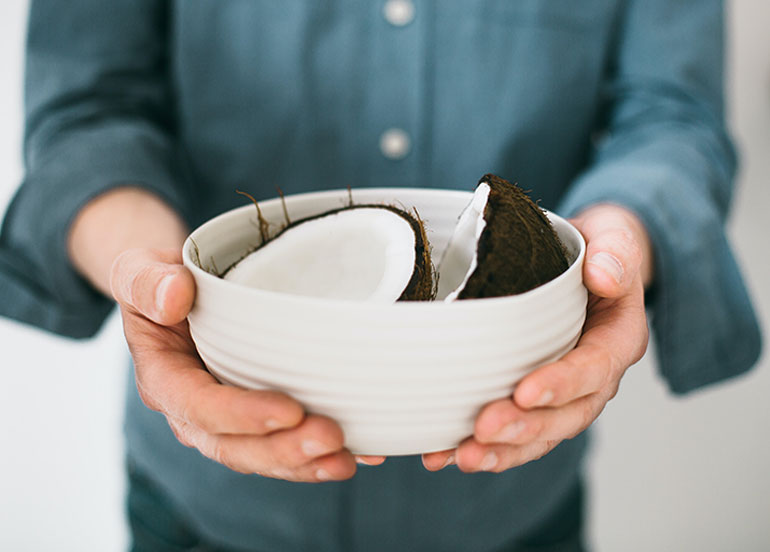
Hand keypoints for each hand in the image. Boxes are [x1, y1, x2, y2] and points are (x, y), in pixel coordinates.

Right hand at [110, 247, 382, 480]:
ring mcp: (226, 420)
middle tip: (331, 439)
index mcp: (164, 379)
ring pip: (262, 454)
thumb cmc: (160, 282)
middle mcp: (193, 411)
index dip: (241, 415)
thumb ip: (146, 282)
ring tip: (347, 460)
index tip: (289, 411)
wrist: (176, 293)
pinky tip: (363, 452)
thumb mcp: (139, 271)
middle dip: (283, 450)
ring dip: (305, 463)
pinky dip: (321, 454)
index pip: (198, 407)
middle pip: (234, 446)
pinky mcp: (255, 417)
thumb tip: (173, 298)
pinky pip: (284, 443)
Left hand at [422, 204, 651, 472]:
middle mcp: (595, 377)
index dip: (562, 384)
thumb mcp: (613, 238)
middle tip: (483, 429)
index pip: (595, 369)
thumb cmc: (596, 252)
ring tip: (460, 457)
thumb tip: (603, 275)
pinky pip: (516, 431)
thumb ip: (614, 253)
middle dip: (524, 427)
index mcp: (617, 340)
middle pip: (566, 415)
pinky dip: (483, 446)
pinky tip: (442, 454)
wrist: (586, 266)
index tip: (525, 392)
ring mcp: (564, 393)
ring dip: (501, 450)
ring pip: (539, 434)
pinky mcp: (534, 398)